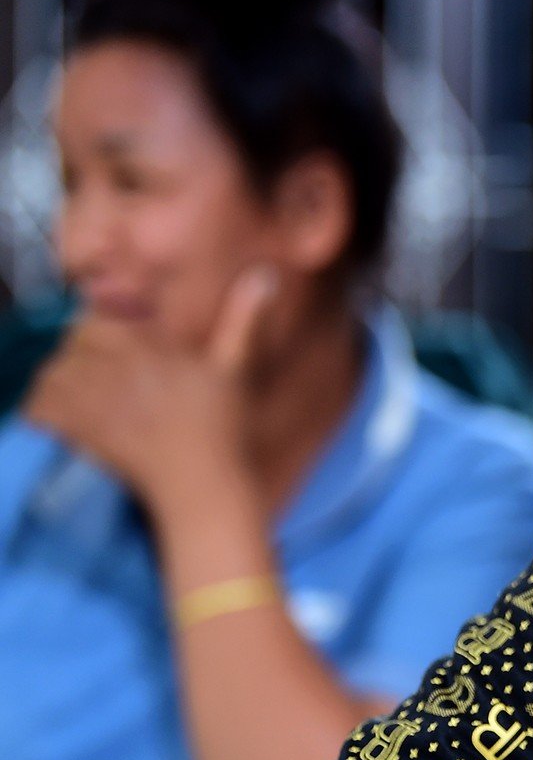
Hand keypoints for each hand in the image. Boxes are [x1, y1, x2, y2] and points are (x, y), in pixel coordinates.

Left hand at [21, 268, 272, 511]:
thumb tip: (266, 274)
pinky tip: (72, 416)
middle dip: (87, 353)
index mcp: (146, 346)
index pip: (98, 313)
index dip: (106, 326)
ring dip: (66, 379)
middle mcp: (113, 367)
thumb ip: (242, 317)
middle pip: (73, 341)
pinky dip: (47, 408)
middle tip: (111, 375)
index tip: (124, 345)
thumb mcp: (234, 367)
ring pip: (53, 370)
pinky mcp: (77, 430)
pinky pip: (40, 405)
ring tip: (92, 395)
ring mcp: (92, 400)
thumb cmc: (221, 427)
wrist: (201, 486)